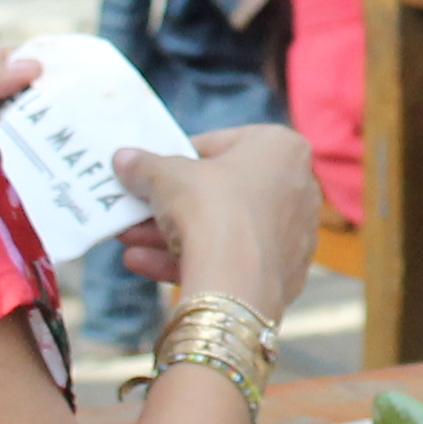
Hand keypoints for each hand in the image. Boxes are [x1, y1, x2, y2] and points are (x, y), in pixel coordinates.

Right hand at [111, 124, 321, 319]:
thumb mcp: (166, 176)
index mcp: (282, 148)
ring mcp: (292, 236)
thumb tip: (124, 158)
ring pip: (222, 230)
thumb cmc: (210, 205)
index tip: (152, 172)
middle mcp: (297, 188)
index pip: (221, 145)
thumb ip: (145, 166)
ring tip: (127, 238)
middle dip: (171, 203)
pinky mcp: (281, 276)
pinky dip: (188, 260)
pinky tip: (142, 263)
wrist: (237, 279)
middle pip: (220, 192)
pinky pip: (230, 260)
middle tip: (135, 209)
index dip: (179, 158)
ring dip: (169, 234)